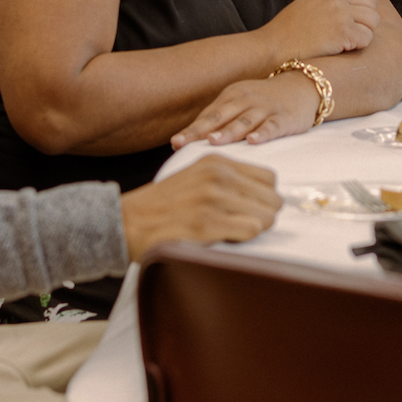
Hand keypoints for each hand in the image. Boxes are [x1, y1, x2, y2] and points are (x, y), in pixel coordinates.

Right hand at [119, 155, 280, 260]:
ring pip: (266, 216)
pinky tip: (222, 238)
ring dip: (254, 230)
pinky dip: (242, 239)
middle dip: (264, 216)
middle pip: (272, 199)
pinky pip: (251, 230)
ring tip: (231, 232)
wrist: (128, 222)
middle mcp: (218, 175)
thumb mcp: (196, 178)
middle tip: (242, 226)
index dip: (264, 198)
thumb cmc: (164, 206)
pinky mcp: (208, 222)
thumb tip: (265, 198)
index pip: (269, 179)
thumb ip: (228, 180)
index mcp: (217, 162)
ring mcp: (213, 198)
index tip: (250, 210)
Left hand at [172, 73, 319, 148]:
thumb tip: (190, 137)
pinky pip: (272, 126)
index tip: (175, 142)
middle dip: (201, 130)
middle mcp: (246, 100)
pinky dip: (263, 133)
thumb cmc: (264, 100)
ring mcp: (266, 108)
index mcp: (232, 97)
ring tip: (213, 141)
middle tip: (184, 142)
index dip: (191, 129)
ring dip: (228, 131)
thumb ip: (219, 118)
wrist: (303, 87)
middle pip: (221, 117)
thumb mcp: (240, 103)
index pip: (208, 116)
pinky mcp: (284, 118)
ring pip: (244, 121)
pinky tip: (253, 141)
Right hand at [255, 0, 378, 63]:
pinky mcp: (343, 32)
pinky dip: (358, 48)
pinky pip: (367, 39)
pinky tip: (341, 51)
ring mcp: (340, 13)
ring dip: (363, 36)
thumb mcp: (306, 8)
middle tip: (351, 39)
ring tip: (344, 46)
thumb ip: (328, 6)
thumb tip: (352, 14)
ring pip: (373, 22)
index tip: (350, 28)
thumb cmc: (285, 36)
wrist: (270, 50)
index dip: (359, 15)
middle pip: (371, 8)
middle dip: (366, 25)